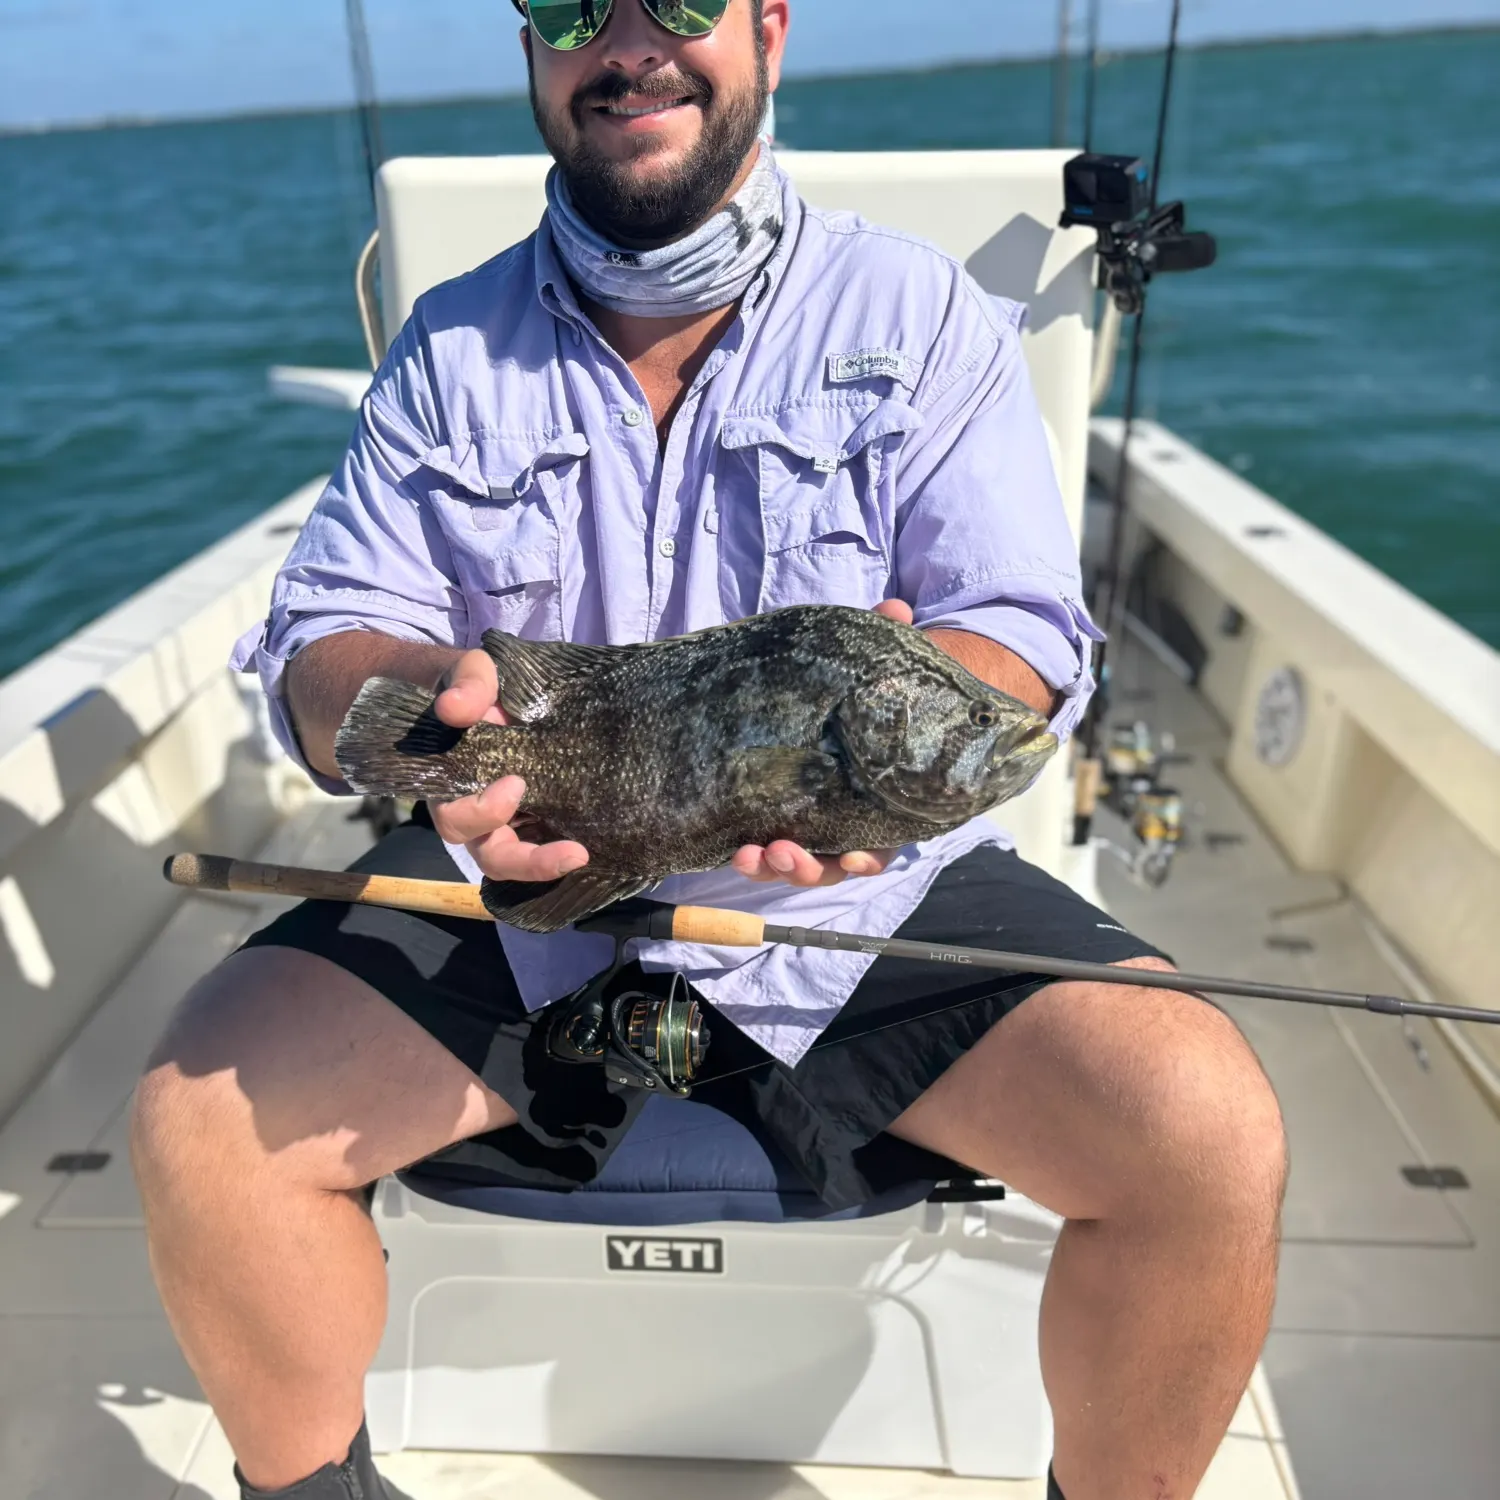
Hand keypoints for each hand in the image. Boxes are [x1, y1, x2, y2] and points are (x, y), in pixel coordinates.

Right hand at [426, 648, 590, 881]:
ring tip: (586, 854)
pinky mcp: (540, 819)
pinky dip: (567, 850)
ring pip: (523, 861)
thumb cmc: (478, 687)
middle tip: (575, 852)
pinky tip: (601, 844)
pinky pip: (549, 846)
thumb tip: (457, 707)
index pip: (457, 819)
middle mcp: (478, 814)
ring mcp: (511, 822)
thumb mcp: (473, 673)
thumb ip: (467, 685)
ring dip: (552, 864)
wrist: (497, 693)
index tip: (517, 783)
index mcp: (454, 784)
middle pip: (494, 856)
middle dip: (530, 861)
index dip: (483, 812)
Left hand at [730, 599, 913, 889]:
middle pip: (829, 864)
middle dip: (804, 867)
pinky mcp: (768, 813)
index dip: (866, 858)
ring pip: (792, 862)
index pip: (880, 843)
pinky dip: (748, 854)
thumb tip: (894, 609)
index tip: (852, 859)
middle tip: (781, 852)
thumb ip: (886, 642)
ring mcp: (805, 821)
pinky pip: (760, 846)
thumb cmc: (866, 688)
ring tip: (747, 854)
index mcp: (879, 800)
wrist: (837, 691)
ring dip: (770, 866)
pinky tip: (732, 848)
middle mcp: (843, 821)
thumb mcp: (875, 667)